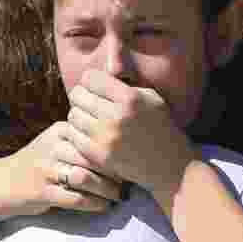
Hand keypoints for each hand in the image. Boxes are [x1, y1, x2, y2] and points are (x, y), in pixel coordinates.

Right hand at [4, 120, 126, 216]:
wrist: (2, 183)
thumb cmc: (38, 163)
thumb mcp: (56, 142)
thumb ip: (81, 139)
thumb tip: (120, 144)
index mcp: (60, 130)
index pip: (95, 135)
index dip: (116, 149)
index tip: (130, 160)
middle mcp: (53, 147)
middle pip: (93, 156)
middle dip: (115, 171)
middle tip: (130, 180)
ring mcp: (46, 169)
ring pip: (85, 178)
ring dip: (107, 189)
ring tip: (119, 195)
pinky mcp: (42, 192)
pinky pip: (75, 198)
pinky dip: (94, 203)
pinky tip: (103, 206)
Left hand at [65, 69, 199, 195]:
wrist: (169, 164)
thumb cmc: (160, 127)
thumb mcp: (151, 98)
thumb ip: (125, 85)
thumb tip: (99, 76)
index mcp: (130, 98)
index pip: (90, 78)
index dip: (91, 81)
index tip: (95, 88)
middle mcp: (116, 116)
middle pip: (77, 95)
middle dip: (82, 97)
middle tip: (90, 103)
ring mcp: (106, 138)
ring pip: (73, 115)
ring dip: (79, 115)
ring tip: (90, 119)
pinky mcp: (99, 155)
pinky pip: (73, 136)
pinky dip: (77, 133)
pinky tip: (88, 133)